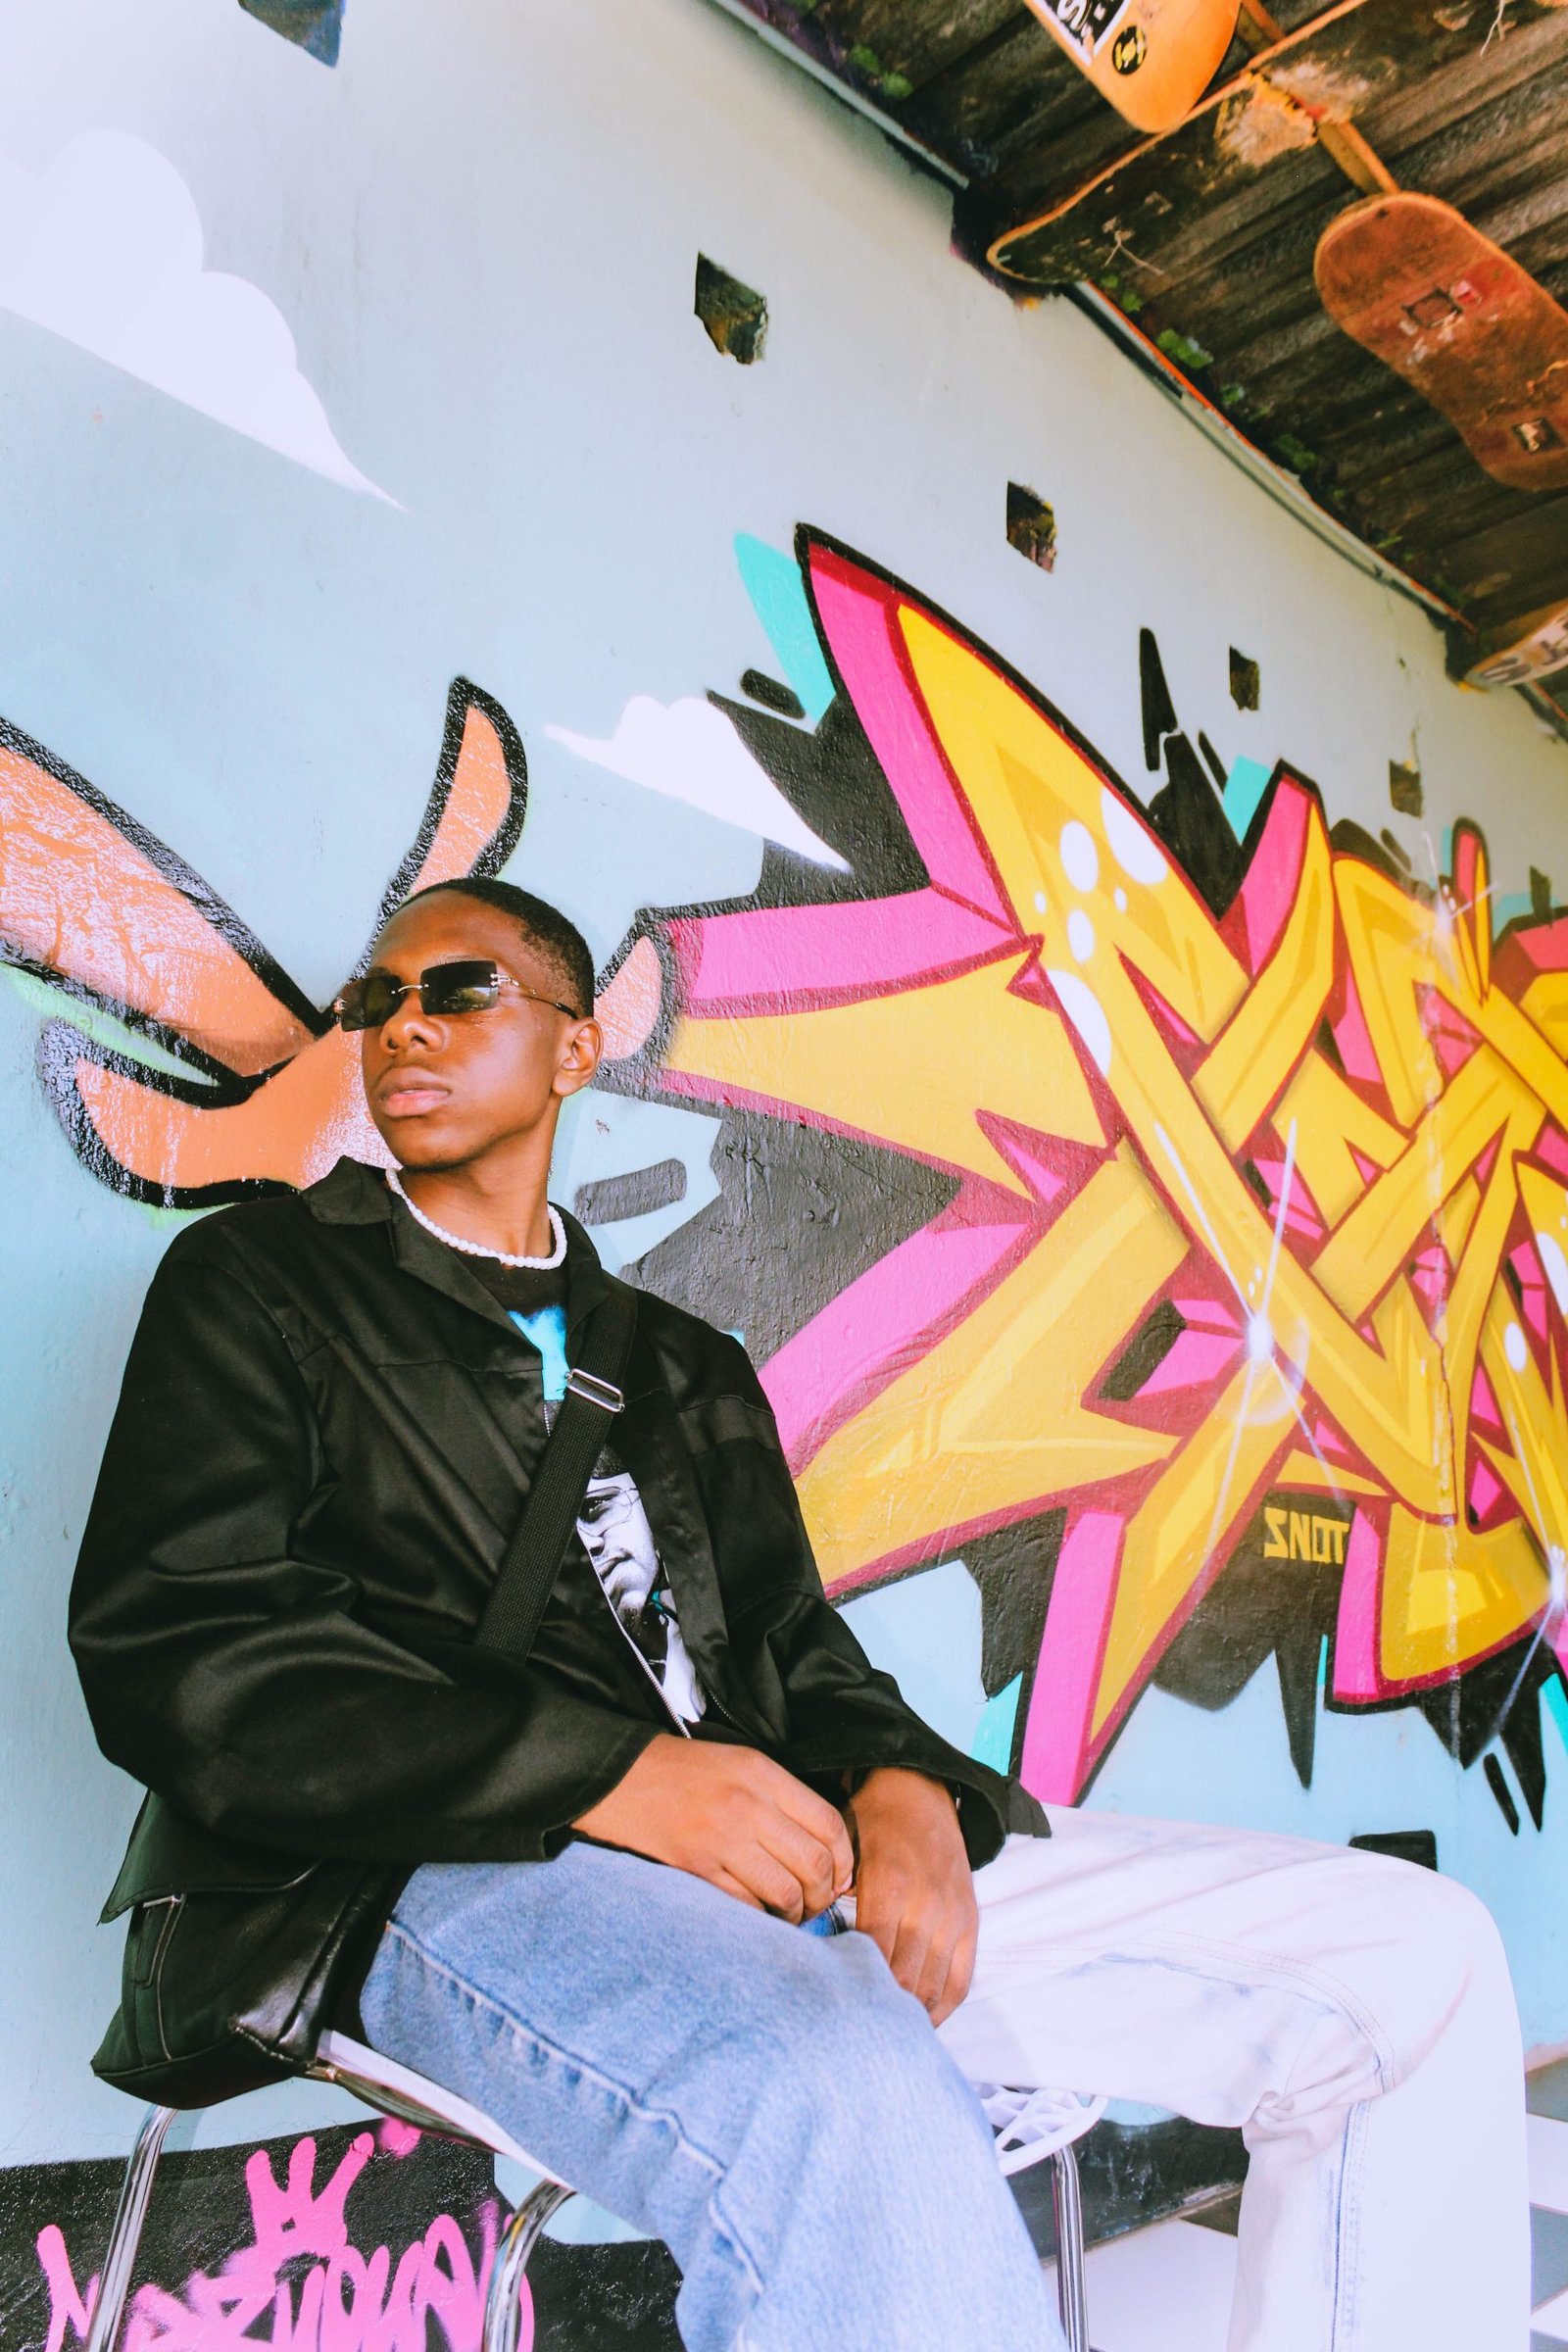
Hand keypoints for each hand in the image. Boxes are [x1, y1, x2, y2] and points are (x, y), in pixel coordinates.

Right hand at [574, 1735, 854, 1921]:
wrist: (621, 1776)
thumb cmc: (684, 1772)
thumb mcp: (740, 1764)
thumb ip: (782, 1799)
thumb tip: (825, 1851)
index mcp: (763, 1774)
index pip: (828, 1823)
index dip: (844, 1859)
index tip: (841, 1876)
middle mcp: (748, 1805)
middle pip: (814, 1863)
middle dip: (825, 1893)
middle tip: (818, 1902)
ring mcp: (722, 1839)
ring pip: (785, 1892)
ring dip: (795, 1913)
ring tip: (789, 1913)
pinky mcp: (696, 1868)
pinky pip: (746, 1906)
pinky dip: (760, 1918)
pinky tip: (759, 1916)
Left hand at [847, 1768, 976, 2023]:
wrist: (918, 1789)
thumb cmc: (870, 1824)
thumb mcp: (845, 1853)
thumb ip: (834, 1902)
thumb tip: (818, 1956)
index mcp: (889, 1886)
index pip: (872, 1957)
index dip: (854, 1988)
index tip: (833, 2008)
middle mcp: (927, 1904)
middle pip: (904, 1979)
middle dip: (880, 2008)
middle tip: (853, 2029)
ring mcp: (953, 1915)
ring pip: (932, 1987)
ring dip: (909, 2014)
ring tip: (884, 2030)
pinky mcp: (971, 1922)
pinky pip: (961, 1980)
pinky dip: (942, 2007)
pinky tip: (920, 2021)